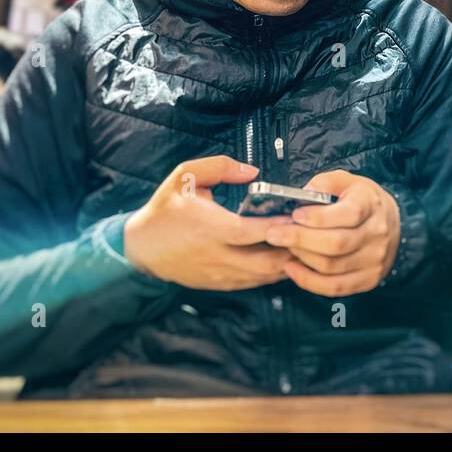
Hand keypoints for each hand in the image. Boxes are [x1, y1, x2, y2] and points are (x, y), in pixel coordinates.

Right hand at [123, 156, 292, 290]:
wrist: (140, 248)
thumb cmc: (165, 209)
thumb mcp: (184, 176)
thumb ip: (220, 166)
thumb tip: (253, 172)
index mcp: (210, 228)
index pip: (253, 232)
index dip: (280, 226)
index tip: (300, 215)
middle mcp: (217, 256)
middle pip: (266, 262)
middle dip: (292, 250)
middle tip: (311, 235)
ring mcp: (219, 274)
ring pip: (264, 277)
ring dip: (286, 263)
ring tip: (304, 246)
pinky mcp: (219, 284)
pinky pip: (253, 283)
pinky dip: (272, 273)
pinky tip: (284, 257)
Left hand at [263, 170, 400, 296]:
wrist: (390, 223)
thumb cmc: (361, 200)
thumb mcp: (346, 181)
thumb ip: (324, 183)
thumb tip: (301, 195)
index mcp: (371, 204)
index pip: (349, 214)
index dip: (318, 217)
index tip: (294, 214)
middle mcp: (377, 233)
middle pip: (336, 243)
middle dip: (300, 239)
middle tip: (275, 234)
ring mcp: (374, 259)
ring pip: (332, 267)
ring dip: (302, 258)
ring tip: (284, 247)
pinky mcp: (368, 279)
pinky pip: (335, 287)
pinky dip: (308, 281)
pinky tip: (292, 268)